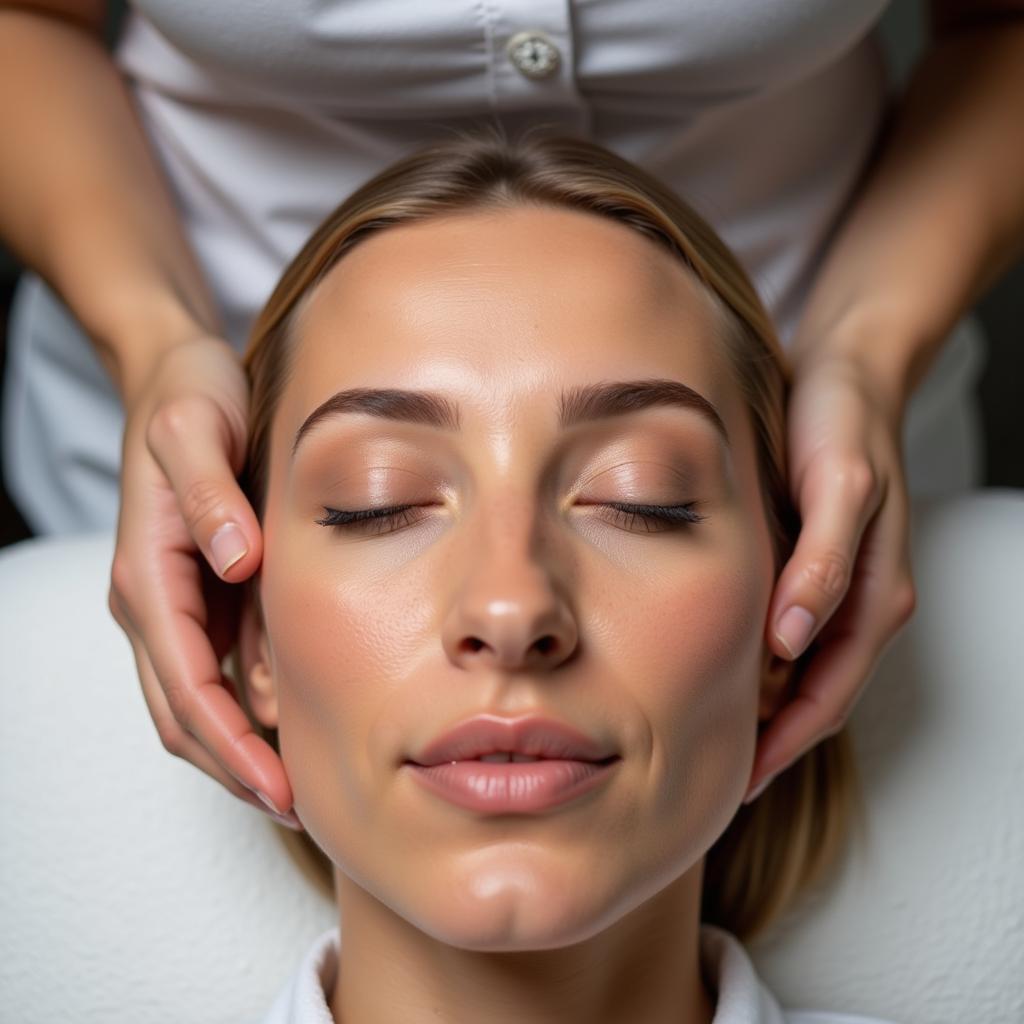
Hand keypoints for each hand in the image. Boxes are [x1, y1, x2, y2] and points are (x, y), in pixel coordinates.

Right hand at [107, 336, 298, 826]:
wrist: (176, 374)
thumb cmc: (190, 397)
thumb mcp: (197, 429)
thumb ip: (212, 496)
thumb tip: (237, 563)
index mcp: (147, 573)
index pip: (185, 682)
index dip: (230, 741)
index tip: (278, 784)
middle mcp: (151, 599)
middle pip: (183, 711)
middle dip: (234, 766)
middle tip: (297, 808)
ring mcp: (171, 601)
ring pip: (193, 701)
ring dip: (236, 750)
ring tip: (295, 786)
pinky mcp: (196, 593)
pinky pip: (213, 669)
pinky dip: (243, 710)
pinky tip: (288, 725)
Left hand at [743, 350, 917, 802]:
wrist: (847, 372)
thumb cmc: (843, 424)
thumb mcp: (838, 487)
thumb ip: (822, 564)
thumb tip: (791, 641)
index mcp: (874, 599)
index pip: (827, 699)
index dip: (781, 747)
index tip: (733, 784)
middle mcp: (858, 605)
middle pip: (811, 699)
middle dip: (766, 743)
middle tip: (703, 774)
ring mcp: (836, 589)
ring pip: (796, 674)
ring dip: (758, 711)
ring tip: (699, 734)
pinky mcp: (811, 568)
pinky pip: (784, 637)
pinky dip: (753, 665)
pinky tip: (712, 667)